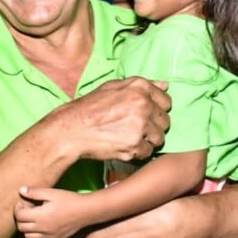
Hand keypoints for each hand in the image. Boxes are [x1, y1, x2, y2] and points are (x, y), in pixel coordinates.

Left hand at [14, 186, 92, 237]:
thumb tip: (21, 190)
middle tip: (25, 209)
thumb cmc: (69, 199)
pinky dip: (36, 236)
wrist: (85, 211)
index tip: (21, 202)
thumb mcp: (51, 192)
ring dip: (26, 228)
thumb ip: (35, 192)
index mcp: (40, 216)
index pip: (19, 215)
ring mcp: (48, 236)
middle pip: (21, 227)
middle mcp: (42, 229)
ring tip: (32, 218)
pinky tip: (41, 227)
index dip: (17, 208)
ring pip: (28, 236)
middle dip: (20, 218)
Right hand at [53, 78, 169, 163]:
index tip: (145, 115)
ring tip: (130, 138)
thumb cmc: (89, 107)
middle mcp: (143, 104)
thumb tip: (166, 85)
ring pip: (159, 138)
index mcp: (139, 87)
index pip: (166, 102)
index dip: (156, 110)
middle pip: (165, 121)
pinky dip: (137, 153)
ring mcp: (140, 126)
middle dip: (153, 127)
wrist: (71, 129)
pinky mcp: (134, 146)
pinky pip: (147, 152)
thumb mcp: (113, 87)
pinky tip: (124, 146)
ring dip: (148, 141)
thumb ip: (141, 85)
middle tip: (135, 128)